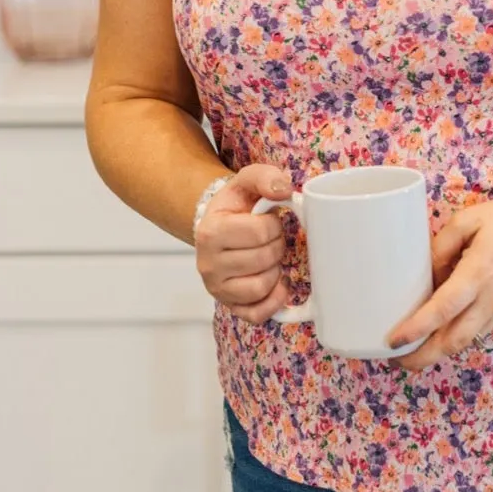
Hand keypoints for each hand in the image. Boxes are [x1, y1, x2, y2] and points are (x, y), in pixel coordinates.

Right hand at [194, 163, 295, 323]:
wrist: (219, 227)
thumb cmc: (236, 206)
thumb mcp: (246, 182)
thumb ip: (265, 177)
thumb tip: (284, 190)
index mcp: (211, 232)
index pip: (259, 232)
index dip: (274, 225)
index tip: (268, 221)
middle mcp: (208, 264)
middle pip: (263, 260)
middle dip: (277, 246)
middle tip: (271, 239)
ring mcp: (217, 288)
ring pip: (261, 287)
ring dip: (275, 270)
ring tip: (269, 257)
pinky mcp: (230, 306)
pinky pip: (257, 314)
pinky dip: (273, 301)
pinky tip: (276, 283)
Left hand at [384, 189, 492, 370]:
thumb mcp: (471, 219)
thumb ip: (442, 244)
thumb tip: (425, 272)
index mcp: (478, 273)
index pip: (442, 310)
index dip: (416, 329)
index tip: (393, 340)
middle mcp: (490, 299)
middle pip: (452, 341)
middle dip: (422, 357)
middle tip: (395, 360)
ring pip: (464, 343)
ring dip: (437, 353)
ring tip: (410, 354)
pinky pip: (477, 334)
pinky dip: (455, 341)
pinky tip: (439, 337)